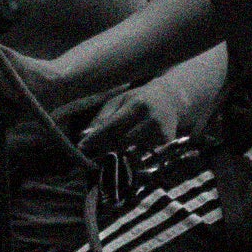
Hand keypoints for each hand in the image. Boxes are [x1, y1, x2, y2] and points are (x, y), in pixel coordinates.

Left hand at [89, 69, 212, 153]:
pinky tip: (137, 142)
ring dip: (121, 150)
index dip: (96, 137)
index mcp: (136, 105)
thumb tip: (86, 134)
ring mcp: (161, 131)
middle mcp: (150, 118)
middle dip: (106, 146)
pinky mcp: (167, 141)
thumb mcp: (120, 100)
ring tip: (117, 145)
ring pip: (132, 150)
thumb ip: (104, 116)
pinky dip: (136, 151)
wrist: (170, 99)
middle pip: (121, 141)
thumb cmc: (138, 99)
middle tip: (95, 149)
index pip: (112, 125)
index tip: (82, 146)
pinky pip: (144, 153)